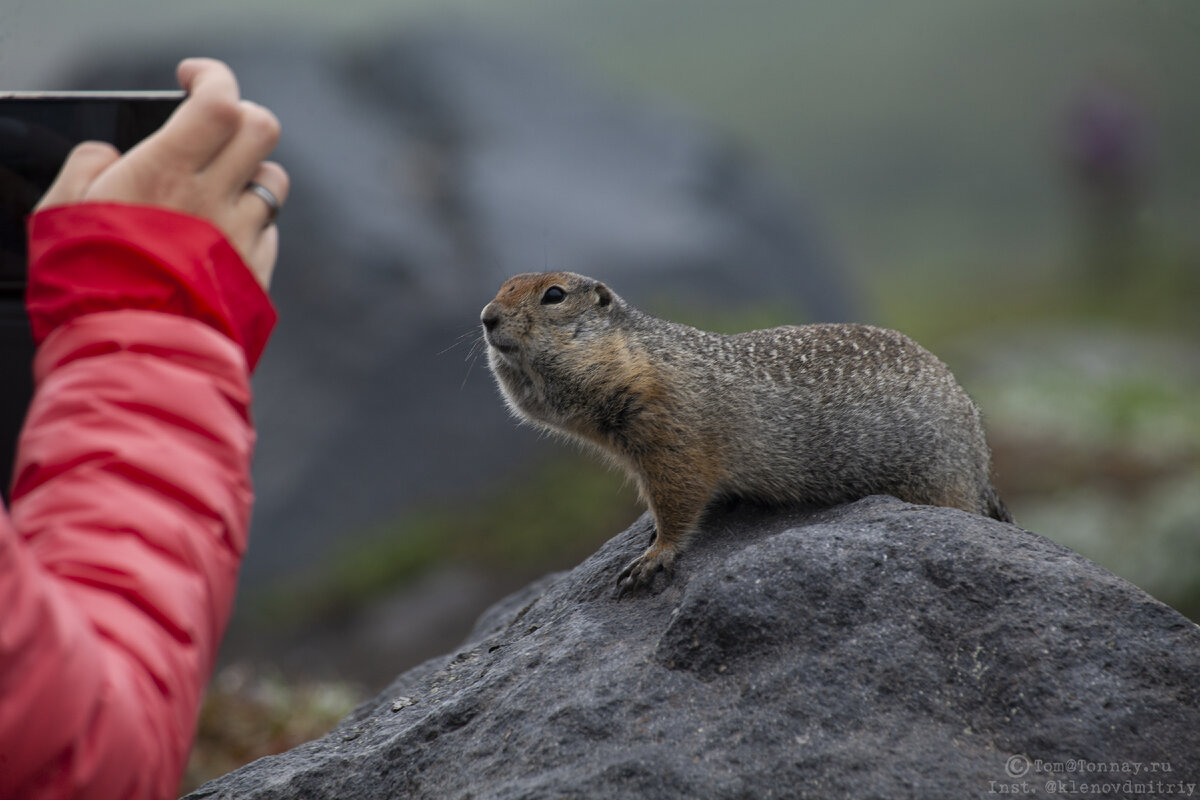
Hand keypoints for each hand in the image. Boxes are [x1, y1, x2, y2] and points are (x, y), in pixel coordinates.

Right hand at [35, 58, 287, 288]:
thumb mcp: (61, 212)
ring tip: (218, 187)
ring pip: (273, 181)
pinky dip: (251, 225)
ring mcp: (242, 239)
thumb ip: (89, 168)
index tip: (191, 77)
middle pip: (261, 129)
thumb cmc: (85, 284)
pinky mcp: (256, 275)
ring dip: (252, 173)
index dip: (211, 77)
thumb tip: (111, 155)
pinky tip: (218, 240)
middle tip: (213, 127)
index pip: (218, 102)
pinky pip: (268, 233)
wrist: (131, 356)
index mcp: (165, 173)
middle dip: (240, 116)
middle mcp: (215, 200)